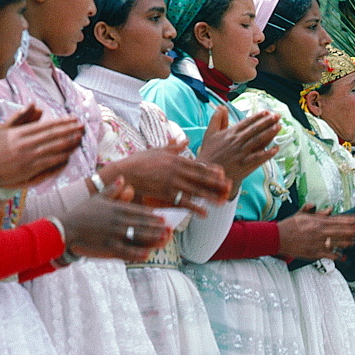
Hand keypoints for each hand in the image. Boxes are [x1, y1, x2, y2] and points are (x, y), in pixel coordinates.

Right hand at [0, 104, 82, 189]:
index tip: (74, 119)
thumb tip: (35, 105)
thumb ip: (21, 116)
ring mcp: (28, 156)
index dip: (62, 122)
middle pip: (53, 135)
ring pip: (54, 148)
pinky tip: (70, 154)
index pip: (46, 125)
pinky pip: (50, 162)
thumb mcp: (4, 129)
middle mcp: (25, 143)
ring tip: (80, 138)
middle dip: (70, 130)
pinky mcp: (29, 169)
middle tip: (83, 126)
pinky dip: (61, 157)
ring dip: (69, 143)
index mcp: (20, 132)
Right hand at [58, 176, 169, 261]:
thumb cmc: (82, 212)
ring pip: (136, 236)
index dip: (152, 215)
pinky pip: (125, 250)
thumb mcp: (97, 198)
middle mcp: (116, 220)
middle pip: (141, 223)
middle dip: (156, 226)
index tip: (163, 218)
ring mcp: (113, 233)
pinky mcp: (107, 246)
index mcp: (115, 208)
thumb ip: (112, 189)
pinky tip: (147, 254)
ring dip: (152, 237)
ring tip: (164, 239)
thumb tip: (123, 178)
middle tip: (169, 228)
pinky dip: (136, 252)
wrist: (66, 227)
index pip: (138, 211)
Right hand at [101, 147, 230, 214]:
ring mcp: (173, 182)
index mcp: (177, 159)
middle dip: (217, 183)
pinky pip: (184, 202)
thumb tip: (185, 140)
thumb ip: (174, 147)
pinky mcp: (166, 194)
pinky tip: (204, 214)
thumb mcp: (158, 149)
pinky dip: (195, 208)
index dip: (212, 169)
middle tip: (229, 187)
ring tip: (222, 202)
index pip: (198, 164)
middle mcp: (178, 170)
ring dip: (211, 196)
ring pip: (196, 190)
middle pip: (202, 177)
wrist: (125, 172)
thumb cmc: (140, 161)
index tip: (223, 173)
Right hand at [197, 107, 280, 190]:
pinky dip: (266, 154)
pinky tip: (275, 149)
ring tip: (279, 127)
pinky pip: (257, 159)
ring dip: (269, 133)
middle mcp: (236, 142)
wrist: (206, 173)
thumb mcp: (209, 133)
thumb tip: (221, 106)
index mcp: (230, 133)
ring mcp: (241, 154)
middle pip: (254, 130)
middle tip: (277, 116)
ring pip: (257, 141)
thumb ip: (217, 119)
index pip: (246, 123)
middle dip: (267, 122)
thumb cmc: (209, 153)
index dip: (257, 117)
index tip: (267, 112)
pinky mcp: (243, 166)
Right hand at [277, 204, 354, 260]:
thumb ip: (315, 210)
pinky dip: (337, 256)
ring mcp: (317, 243)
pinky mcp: (314, 253)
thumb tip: (329, 209)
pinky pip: (328, 255)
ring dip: (349, 243)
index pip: (337, 220)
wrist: (277, 238)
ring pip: (337, 243)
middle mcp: (319, 232)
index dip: (350, 221)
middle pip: (341, 231)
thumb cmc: (289, 226)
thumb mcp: (302, 214)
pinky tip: (344, 257)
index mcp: (317, 221)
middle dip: (354, 231)